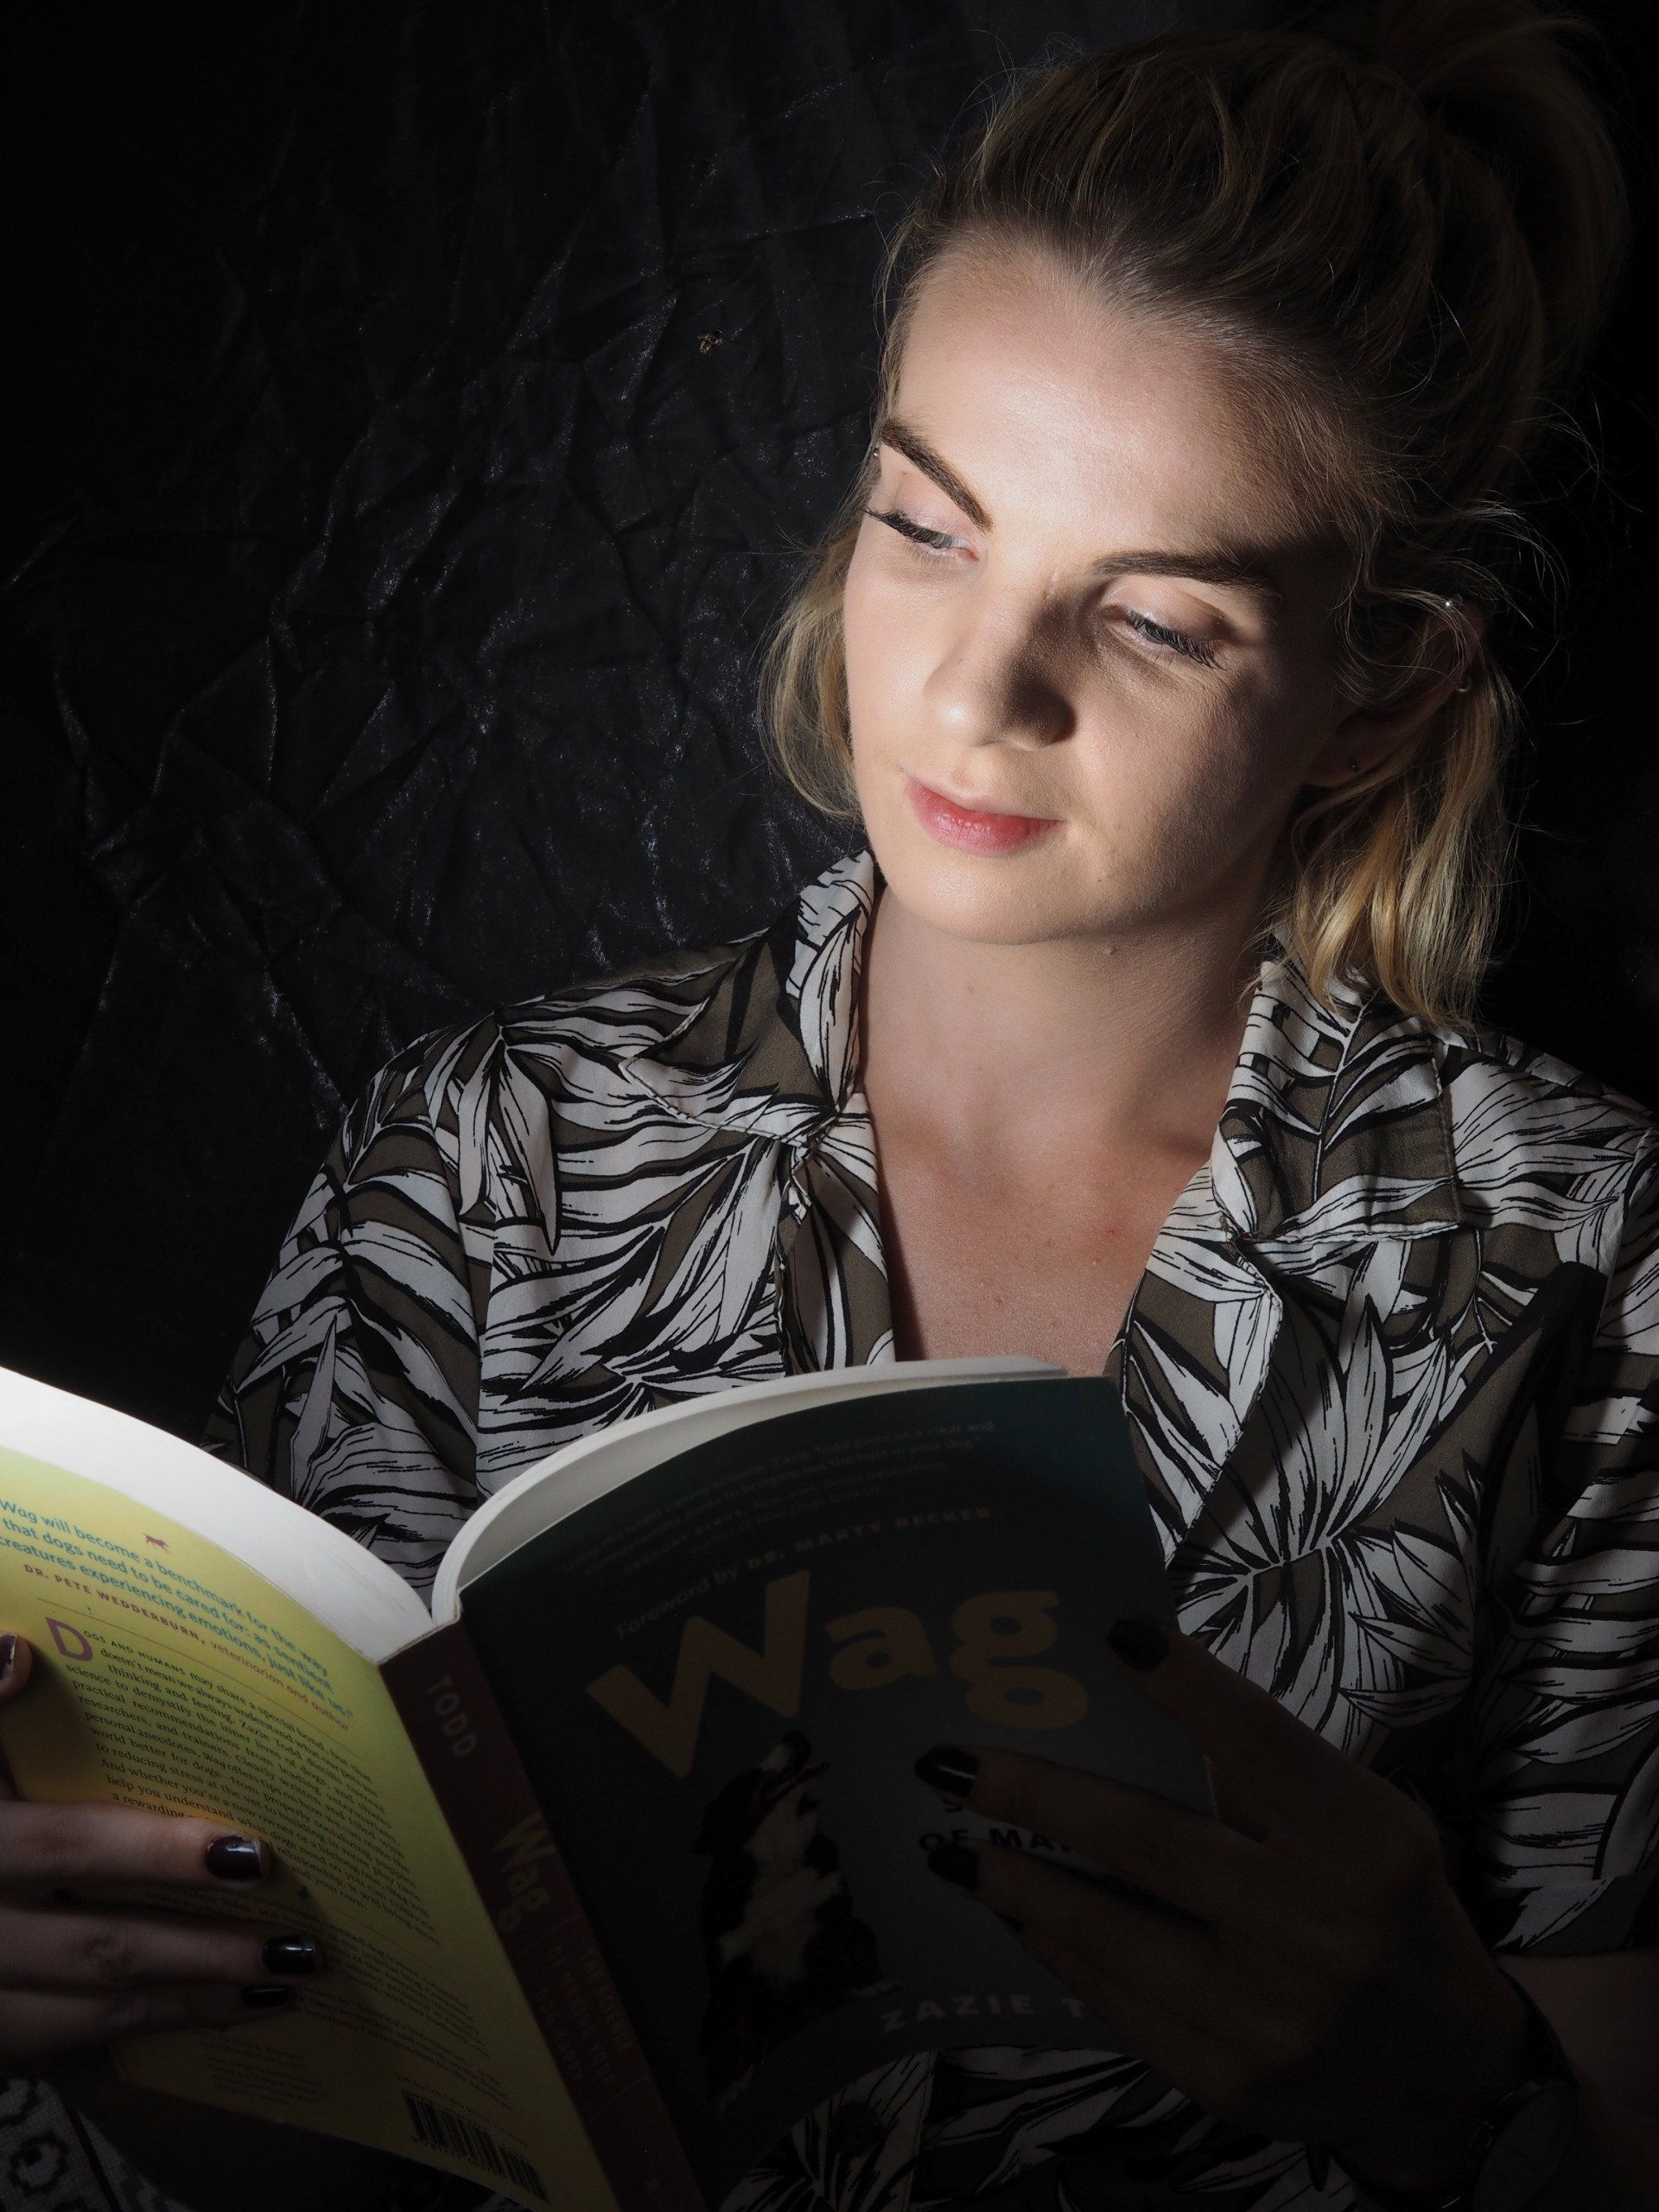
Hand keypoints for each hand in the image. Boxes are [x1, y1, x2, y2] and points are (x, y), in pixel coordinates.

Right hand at [0, 1631, 325, 2071]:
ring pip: (94, 2015)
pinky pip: (70, 2055)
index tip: (252, 1855)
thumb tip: (18, 1654)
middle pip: (102, 1947)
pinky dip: (146, 2039)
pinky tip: (217, 2020)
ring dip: (193, 2004)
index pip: (72, 1848)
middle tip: (303, 1946)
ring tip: (284, 1983)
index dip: (158, 1855)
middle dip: (207, 1952)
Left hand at [912, 1615, 1529, 2194]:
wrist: (1442, 2072)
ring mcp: (1272, 2015)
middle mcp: (1322, 1927)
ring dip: (1019, 1884)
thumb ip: (1265, 1777)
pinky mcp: (1229, 2080)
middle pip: (1152, 1842)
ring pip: (1112, 1932)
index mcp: (1364, 1841)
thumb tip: (1131, 1701)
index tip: (1113, 1632)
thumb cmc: (1378, 1906)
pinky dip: (1058, 1949)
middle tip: (951, 1765)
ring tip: (952, 1846)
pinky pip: (1117, 2001)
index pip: (1261, 1744)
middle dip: (1037, 1799)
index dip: (1187, 1688)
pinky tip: (1016, 1913)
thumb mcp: (1361, 1826)